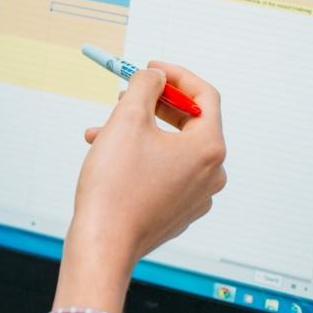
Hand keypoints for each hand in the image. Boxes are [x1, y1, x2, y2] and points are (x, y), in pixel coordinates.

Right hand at [53, 62, 226, 312]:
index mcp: (208, 148)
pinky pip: (165, 172)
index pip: (204, 96)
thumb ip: (145, 86)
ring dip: (140, 132)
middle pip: (189, 122)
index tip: (151, 68)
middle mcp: (211, 174)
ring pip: (171, 149)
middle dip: (154, 104)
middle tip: (127, 94)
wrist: (103, 244)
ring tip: (101, 130)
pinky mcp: (178, 212)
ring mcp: (196, 197)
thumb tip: (154, 77)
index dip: (176, 76)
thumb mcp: (127, 118)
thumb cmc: (115, 186)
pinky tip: (108, 156)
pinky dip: (141, 157)